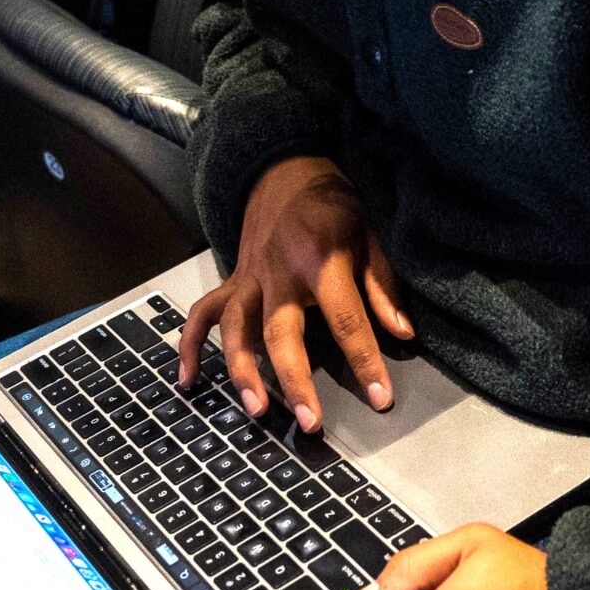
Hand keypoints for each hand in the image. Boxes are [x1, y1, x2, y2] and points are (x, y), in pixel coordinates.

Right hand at [178, 155, 410, 430]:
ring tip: (255, 410)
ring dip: (242, 370)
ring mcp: (249, 277)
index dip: (365, 360)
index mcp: (319, 258)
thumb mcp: (368, 233)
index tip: (381, 397)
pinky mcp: (231, 281)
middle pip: (281, 332)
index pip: (346, 318)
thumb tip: (402, 333)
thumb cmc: (333, 204)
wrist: (285, 168)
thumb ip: (382, 284)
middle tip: (309, 421)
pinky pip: (202, 314)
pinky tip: (188, 380)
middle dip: (294, 379)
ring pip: (237, 329)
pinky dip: (189, 346)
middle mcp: (278, 271)